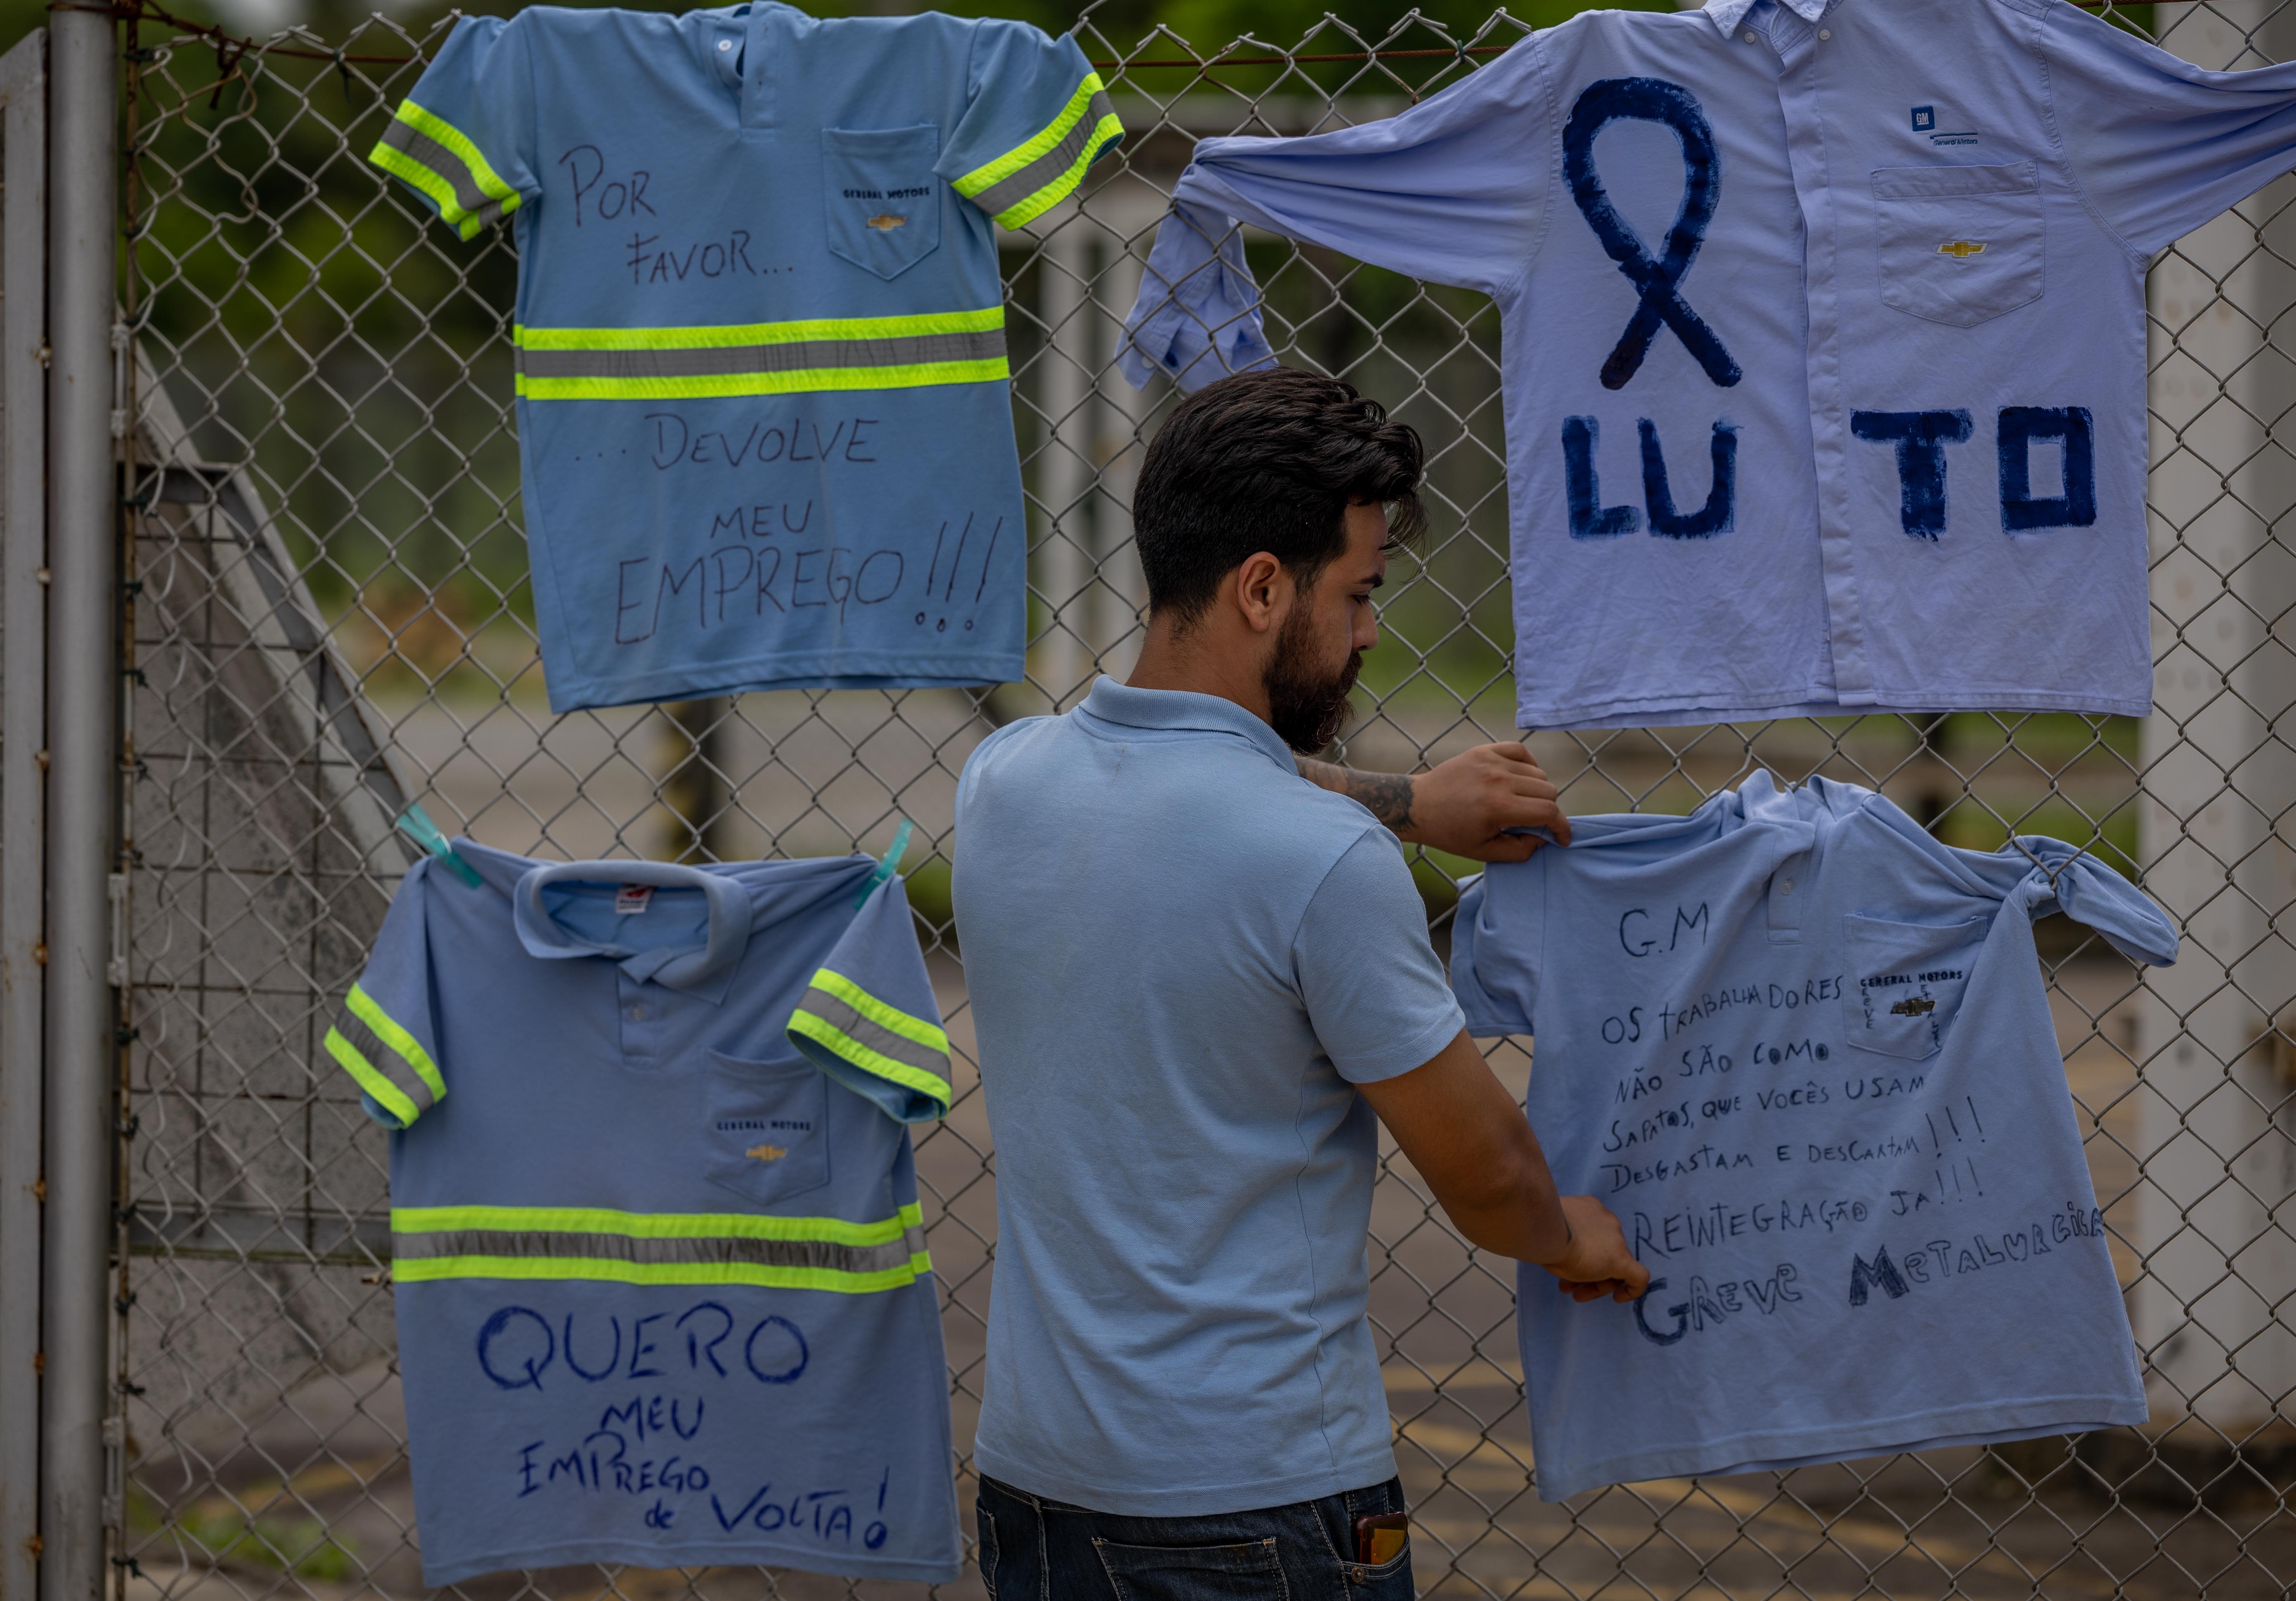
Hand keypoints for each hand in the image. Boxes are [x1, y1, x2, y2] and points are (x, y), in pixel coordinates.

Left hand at [1399, 742, 1570, 861]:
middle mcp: (1499, 780)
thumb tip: (1543, 837)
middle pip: (1548, 791)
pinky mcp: (1484, 750)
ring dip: (1537, 790)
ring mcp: (1492, 762)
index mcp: (1499, 807)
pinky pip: (1521, 751)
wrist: (1419, 806)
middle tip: (1534, 821)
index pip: (1548, 811)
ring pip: (1538, 773)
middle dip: (1548, 810)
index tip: (1562, 837)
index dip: (1562, 827)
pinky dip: (1528, 765)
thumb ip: (1520, 850)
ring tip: (1522, 802)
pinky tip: (1520, 778)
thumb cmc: (1450, 832)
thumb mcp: (1484, 852)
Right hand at [1535, 1196, 1649, 1304]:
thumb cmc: (1542, 1230)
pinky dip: (1632, 1289)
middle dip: (1585, 1272)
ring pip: (1614, 1266)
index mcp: (1590, 1210)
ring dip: (1595, 1283)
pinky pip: (1638, 1277)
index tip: (1566, 1265)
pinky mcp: (1622, 1260)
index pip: (1593, 1237)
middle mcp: (1607, 1222)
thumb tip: (1556, 1244)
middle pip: (1604, 1252)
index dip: (1581, 1254)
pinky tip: (1619, 1298)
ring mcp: (1616, 1241)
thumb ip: (1560, 1235)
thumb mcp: (1551, 1231)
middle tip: (1567, 1287)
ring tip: (1575, 1295)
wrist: (1547, 1230)